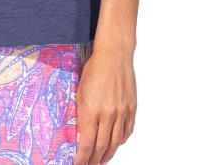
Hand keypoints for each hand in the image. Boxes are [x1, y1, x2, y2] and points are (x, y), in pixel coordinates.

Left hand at [74, 44, 136, 164]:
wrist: (114, 56)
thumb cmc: (94, 70)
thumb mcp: (81, 92)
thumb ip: (81, 115)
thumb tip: (81, 135)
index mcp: (93, 110)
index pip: (87, 143)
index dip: (82, 157)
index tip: (78, 163)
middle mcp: (109, 114)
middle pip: (102, 146)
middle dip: (95, 160)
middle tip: (90, 164)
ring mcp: (122, 112)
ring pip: (116, 142)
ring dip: (108, 154)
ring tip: (102, 160)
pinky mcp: (132, 108)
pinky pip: (127, 131)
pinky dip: (121, 141)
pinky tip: (115, 144)